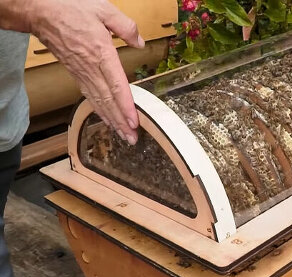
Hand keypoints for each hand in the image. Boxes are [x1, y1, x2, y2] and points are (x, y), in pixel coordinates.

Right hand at [26, 0, 143, 144]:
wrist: (40, 10)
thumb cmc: (69, 7)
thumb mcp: (103, 9)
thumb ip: (125, 27)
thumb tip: (140, 43)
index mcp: (101, 53)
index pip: (117, 86)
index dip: (126, 106)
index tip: (134, 122)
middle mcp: (91, 68)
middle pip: (109, 100)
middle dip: (121, 122)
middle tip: (132, 138)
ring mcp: (82, 72)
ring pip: (99, 101)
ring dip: (112, 120)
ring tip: (123, 135)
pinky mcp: (76, 73)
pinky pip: (89, 96)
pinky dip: (99, 110)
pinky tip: (107, 118)